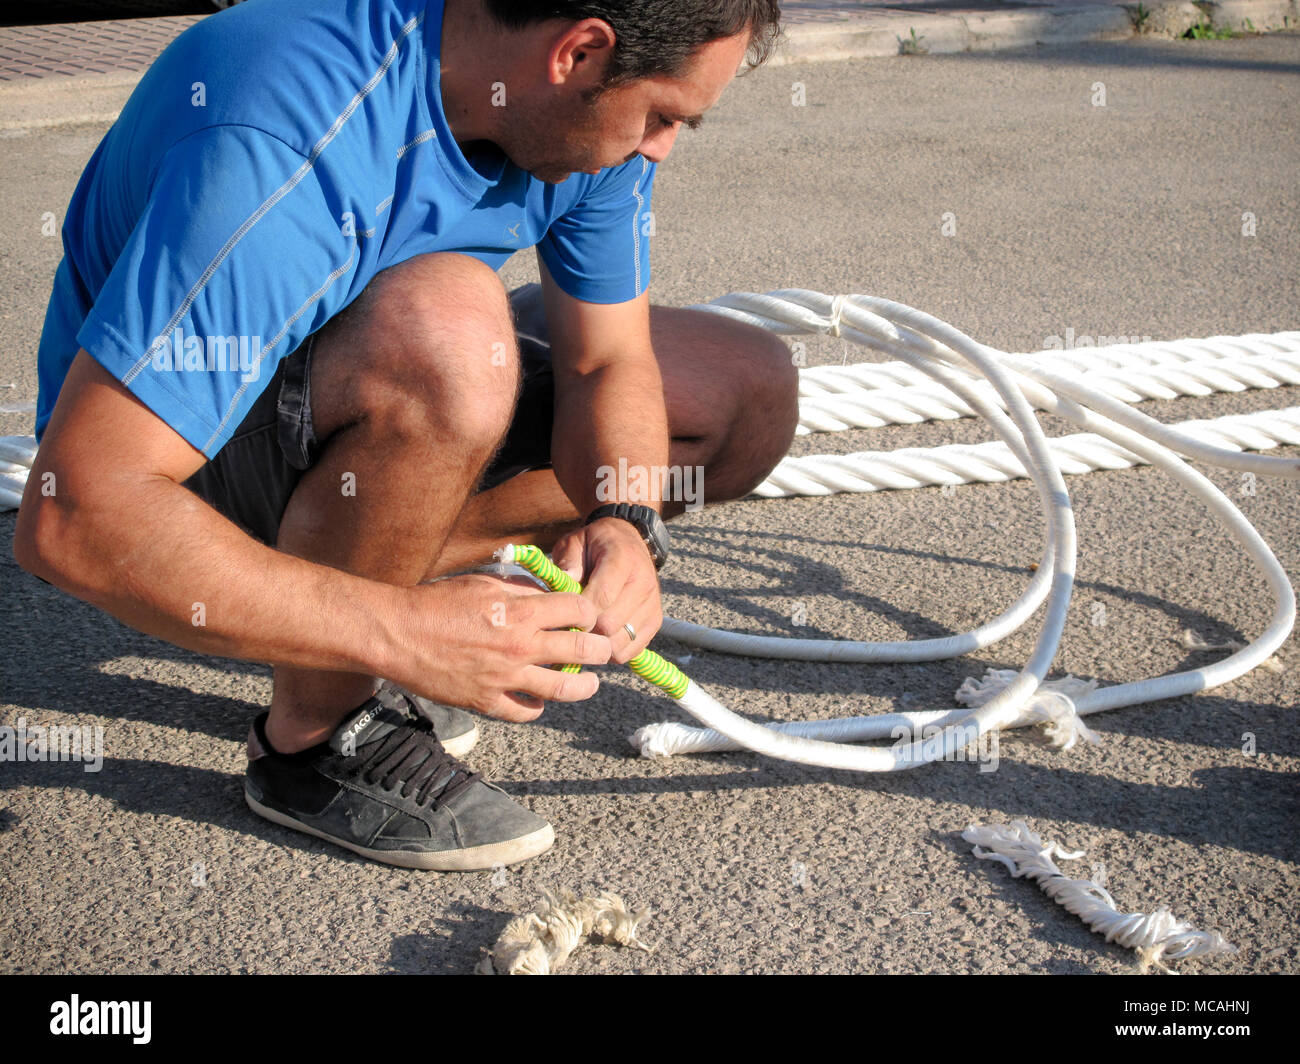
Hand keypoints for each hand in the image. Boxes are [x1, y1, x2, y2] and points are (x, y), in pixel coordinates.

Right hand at [388, 573, 611, 721]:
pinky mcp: (486, 701)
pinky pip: (524, 713)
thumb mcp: (483, 582)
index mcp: (520, 612)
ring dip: (583, 686)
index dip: (588, 611)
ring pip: (561, 688)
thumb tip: (547, 595)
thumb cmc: (437, 602)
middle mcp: (519, 646)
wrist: (398, 634)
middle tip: (603, 650)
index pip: (576, 610)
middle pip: (580, 650)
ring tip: (590, 684)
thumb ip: (520, 589)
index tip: (589, 616)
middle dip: (599, 649)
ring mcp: (504, 678)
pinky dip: (537, 708)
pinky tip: (540, 702)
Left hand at [552, 517, 662, 664]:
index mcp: (623, 559)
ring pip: (619, 642)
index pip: (603, 596)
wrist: (627, 541)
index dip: (580, 612)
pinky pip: (630, 651)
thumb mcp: (575, 543)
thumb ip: (567, 562)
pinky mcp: (654, 622)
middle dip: (586, 628)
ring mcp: (652, 604)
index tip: (564, 612)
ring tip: (586, 630)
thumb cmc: (595, 545)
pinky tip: (600, 636)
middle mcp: (644, 582)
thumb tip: (561, 587)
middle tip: (571, 622)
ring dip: (598, 642)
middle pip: (610, 624)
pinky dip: (611, 650)